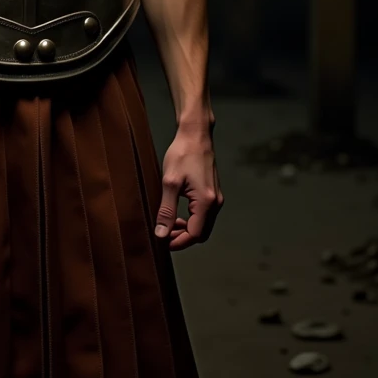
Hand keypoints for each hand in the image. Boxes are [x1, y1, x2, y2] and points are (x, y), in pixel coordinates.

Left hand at [154, 129, 223, 251]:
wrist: (196, 134)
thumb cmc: (182, 154)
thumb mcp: (170, 183)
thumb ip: (166, 211)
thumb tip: (161, 234)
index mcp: (206, 203)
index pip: (194, 235)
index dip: (178, 242)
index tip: (163, 242)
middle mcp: (215, 203)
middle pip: (201, 233)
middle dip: (183, 238)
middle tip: (164, 234)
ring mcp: (216, 198)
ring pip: (203, 225)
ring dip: (187, 229)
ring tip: (169, 224)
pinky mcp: (213, 193)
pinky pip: (204, 215)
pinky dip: (192, 220)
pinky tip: (178, 214)